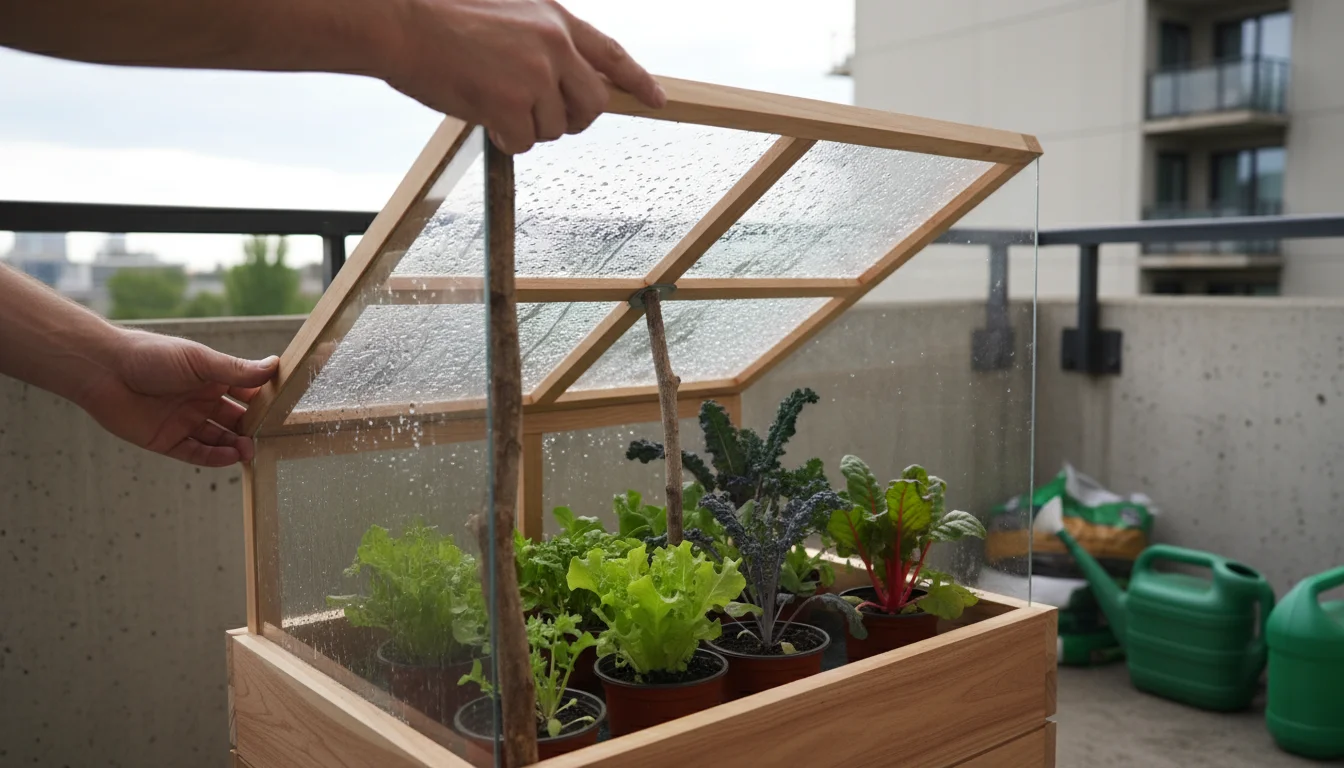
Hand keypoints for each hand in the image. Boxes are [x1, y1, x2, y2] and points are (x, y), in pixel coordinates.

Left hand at [78, 329, 278, 467]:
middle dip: (254, 428)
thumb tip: (274, 365)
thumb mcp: (200, 361)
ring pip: (219, 438)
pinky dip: (214, 457)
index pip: (247, 392)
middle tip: (271, 437)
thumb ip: (236, 370)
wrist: (103, 371)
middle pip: (236, 419)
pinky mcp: (167, 441)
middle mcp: (200, 400)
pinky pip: (196, 453)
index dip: (265, 400)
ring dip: (236, 445)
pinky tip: (230, 457)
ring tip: (251, 450)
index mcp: (211, 377)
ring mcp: (185, 422)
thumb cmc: (151, 356)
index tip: (286, 409)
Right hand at [388, 0, 665, 152]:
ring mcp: (535, 75)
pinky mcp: (511, 103)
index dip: (637, 80)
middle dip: (570, 120)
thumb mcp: (507, 14)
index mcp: (555, 19)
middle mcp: (553, 45)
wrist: (401, 23)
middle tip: (537, 118)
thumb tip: (563, 84)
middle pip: (591, 105)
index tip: (657, 100)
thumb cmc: (441, 18)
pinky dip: (503, 139)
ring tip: (492, 101)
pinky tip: (483, 117)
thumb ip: (542, 41)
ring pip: (554, 129)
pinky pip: (522, 143)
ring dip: (525, 127)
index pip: (611, 55)